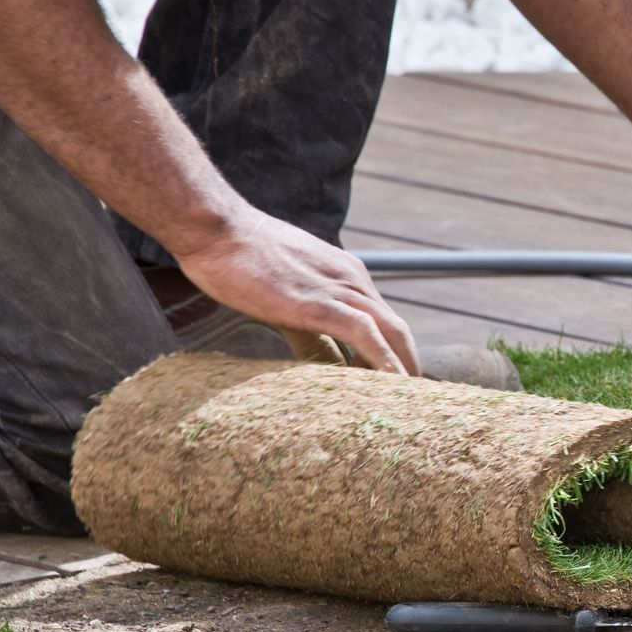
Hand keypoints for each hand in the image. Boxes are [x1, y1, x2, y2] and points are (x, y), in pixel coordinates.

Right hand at [170, 208, 420, 374]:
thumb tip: (327, 365)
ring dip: (403, 367)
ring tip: (409, 401)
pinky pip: (364, 333)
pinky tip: (391, 382)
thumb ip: (310, 332)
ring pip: (389, 331)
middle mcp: (352, 280)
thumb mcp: (286, 297)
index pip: (384, 320)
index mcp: (347, 275)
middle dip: (409, 364)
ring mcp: (338, 289)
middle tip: (414, 399)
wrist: (217, 230)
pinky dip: (383, 358)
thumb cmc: (241, 260)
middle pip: (397, 328)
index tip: (401, 381)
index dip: (396, 352)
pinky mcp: (318, 303)